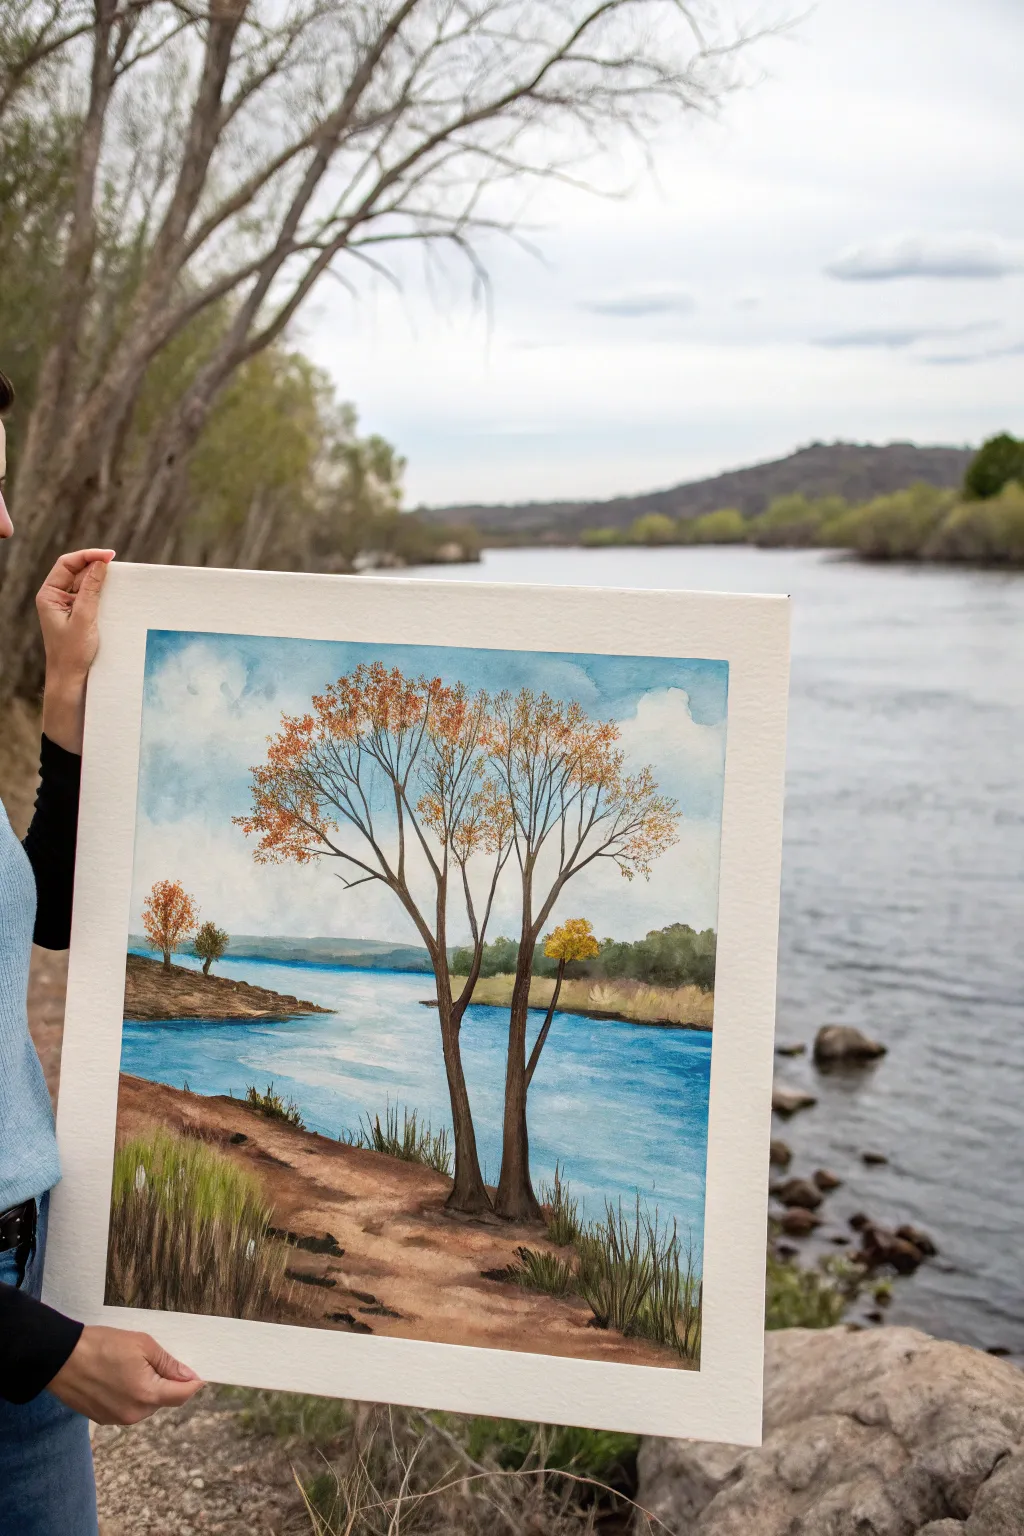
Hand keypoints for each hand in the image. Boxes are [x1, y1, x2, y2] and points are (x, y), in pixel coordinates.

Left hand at [36, 548, 114, 753]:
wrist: (71, 679)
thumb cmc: (73, 653)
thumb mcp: (85, 618)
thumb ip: (92, 589)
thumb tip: (100, 564)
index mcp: (48, 595)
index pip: (67, 564)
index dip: (88, 556)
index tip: (109, 556)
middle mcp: (55, 597)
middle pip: (76, 570)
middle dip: (95, 565)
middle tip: (116, 564)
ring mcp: (67, 606)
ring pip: (85, 582)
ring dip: (100, 578)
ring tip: (118, 578)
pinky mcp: (78, 615)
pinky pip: (91, 596)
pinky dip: (102, 592)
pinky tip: (115, 593)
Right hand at [48, 1325, 203, 1424]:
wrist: (61, 1358)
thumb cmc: (102, 1346)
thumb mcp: (142, 1345)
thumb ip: (168, 1363)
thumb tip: (189, 1375)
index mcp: (147, 1395)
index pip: (182, 1396)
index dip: (193, 1383)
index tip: (198, 1373)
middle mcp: (134, 1414)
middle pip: (163, 1400)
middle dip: (165, 1382)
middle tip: (154, 1358)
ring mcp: (117, 1419)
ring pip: (145, 1404)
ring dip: (146, 1388)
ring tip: (130, 1364)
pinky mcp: (103, 1418)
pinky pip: (127, 1407)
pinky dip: (129, 1393)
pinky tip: (117, 1375)